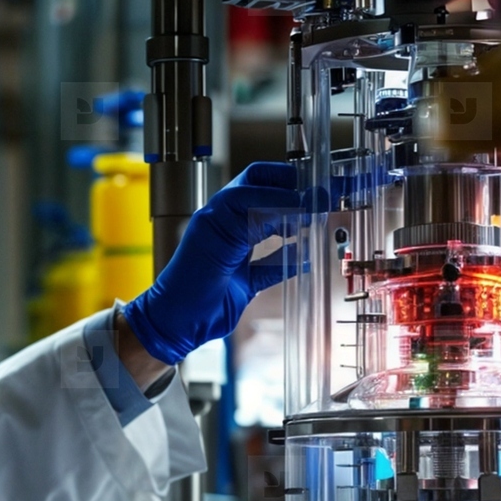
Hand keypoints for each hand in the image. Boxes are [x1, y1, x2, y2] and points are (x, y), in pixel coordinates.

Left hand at [122, 162, 302, 364]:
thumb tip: (293, 199)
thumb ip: (256, 215)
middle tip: (323, 200)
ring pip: (274, 232)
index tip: (310, 183)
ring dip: (296, 227)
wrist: (177, 322)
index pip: (256, 180)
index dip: (284, 178)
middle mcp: (231, 228)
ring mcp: (239, 254)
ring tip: (317, 223)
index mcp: (220, 211)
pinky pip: (274, 266)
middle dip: (297, 199)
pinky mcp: (245, 281)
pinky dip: (292, 262)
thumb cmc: (189, 277)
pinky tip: (308, 257)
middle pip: (270, 203)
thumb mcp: (223, 237)